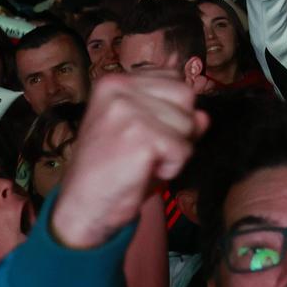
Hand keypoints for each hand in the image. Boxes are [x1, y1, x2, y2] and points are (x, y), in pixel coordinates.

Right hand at [49, 73, 208, 247]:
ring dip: (174, 151)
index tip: (147, 134)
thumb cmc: (112, 171)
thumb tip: (204, 116)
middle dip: (178, 129)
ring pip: (188, 123)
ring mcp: (128, 110)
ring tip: (142, 162)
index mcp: (114, 82)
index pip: (174, 80)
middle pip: (186, 96)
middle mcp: (119, 88)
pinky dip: (171, 168)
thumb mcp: (144, 135)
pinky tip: (143, 172)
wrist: (82, 207)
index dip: (173, 113)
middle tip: (147, 151)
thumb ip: (174, 119)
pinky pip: (183, 150)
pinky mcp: (140, 136)